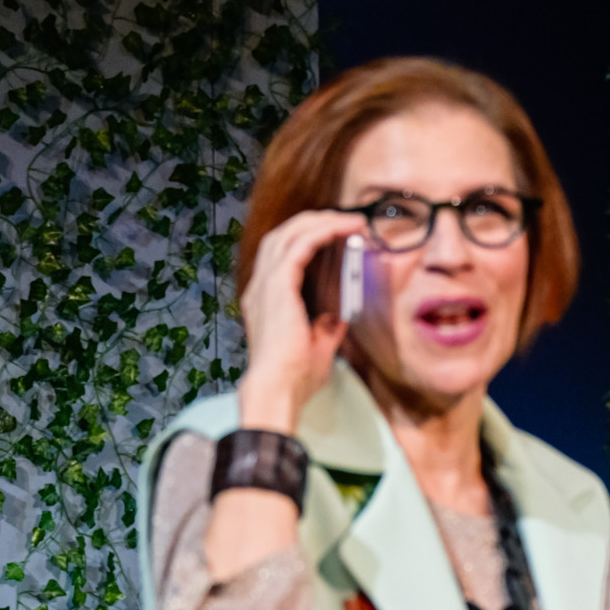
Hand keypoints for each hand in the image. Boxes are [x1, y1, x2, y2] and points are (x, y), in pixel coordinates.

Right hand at [232, 208, 363, 433]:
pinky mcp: (277, 286)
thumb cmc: (294, 379)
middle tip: (345, 219)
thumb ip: (325, 329)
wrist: (277, 390)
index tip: (337, 236)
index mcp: (266, 301)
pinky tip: (344, 228)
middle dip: (314, 222)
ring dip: (320, 221)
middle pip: (282, 235)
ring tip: (348, 219)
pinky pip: (300, 245)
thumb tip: (338, 316)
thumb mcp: (317, 348)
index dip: (308, 239)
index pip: (283, 256)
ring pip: (289, 233)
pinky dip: (323, 231)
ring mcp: (265, 284)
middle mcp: (261, 287)